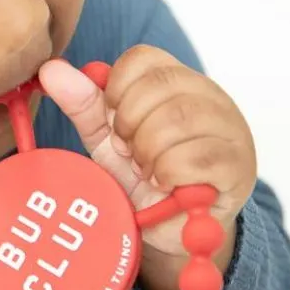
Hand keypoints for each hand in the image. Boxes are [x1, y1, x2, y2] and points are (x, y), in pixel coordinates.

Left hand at [39, 46, 256, 257]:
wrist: (168, 231)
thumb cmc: (143, 178)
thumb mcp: (106, 140)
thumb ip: (83, 105)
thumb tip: (50, 69)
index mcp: (177, 82)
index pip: (143, 59)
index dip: (116, 91)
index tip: (112, 122)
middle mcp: (210, 97)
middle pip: (160, 86)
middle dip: (129, 125)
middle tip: (128, 153)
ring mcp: (230, 130)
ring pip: (179, 119)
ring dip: (148, 152)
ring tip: (146, 170)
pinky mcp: (238, 166)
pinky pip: (196, 157)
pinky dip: (167, 173)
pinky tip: (164, 185)